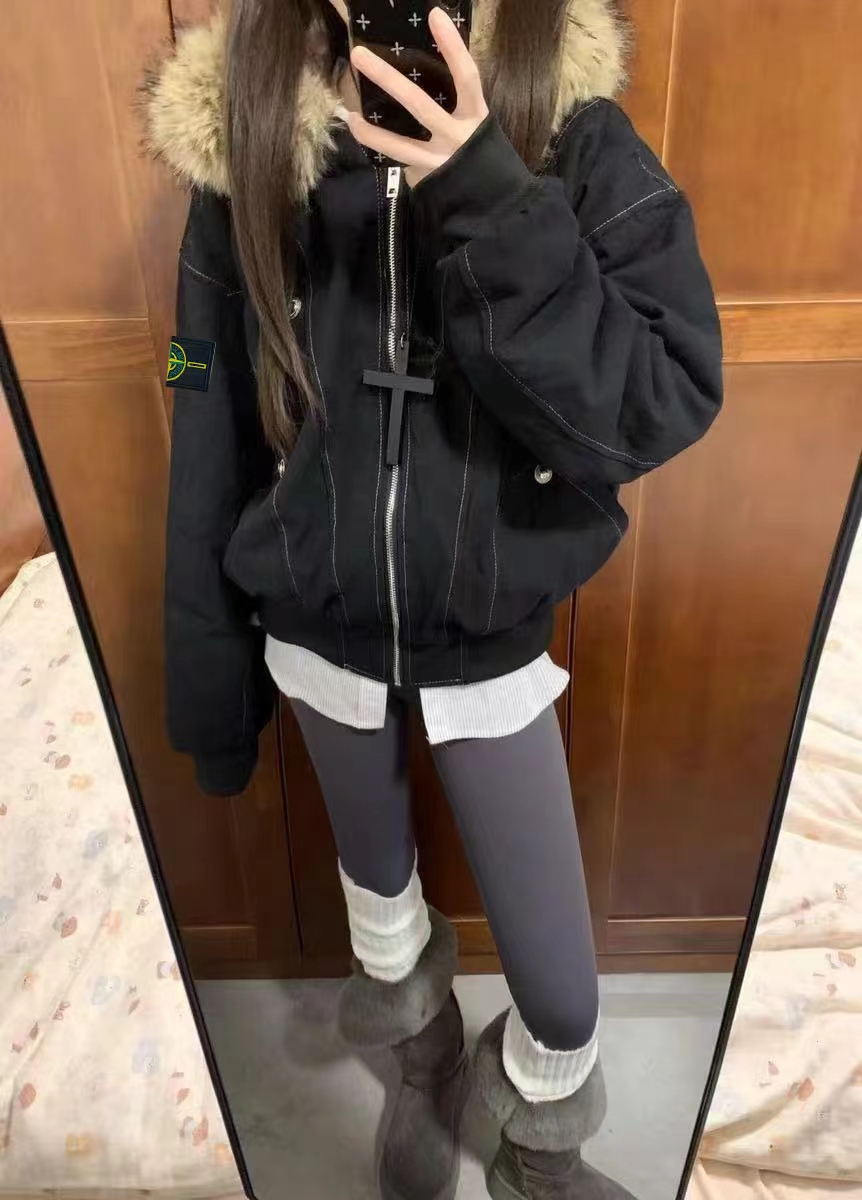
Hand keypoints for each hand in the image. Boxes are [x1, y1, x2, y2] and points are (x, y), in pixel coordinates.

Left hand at [346, 6, 488, 187]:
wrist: (493, 199)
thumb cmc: (479, 151)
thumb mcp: (475, 121)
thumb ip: (455, 100)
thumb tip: (419, 70)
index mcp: (475, 115)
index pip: (467, 76)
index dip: (453, 46)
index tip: (435, 15)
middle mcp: (457, 136)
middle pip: (420, 106)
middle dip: (388, 79)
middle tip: (360, 55)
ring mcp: (440, 160)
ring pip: (400, 144)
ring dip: (370, 129)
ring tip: (347, 111)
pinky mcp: (426, 176)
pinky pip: (396, 158)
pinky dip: (377, 143)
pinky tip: (357, 126)